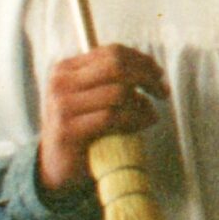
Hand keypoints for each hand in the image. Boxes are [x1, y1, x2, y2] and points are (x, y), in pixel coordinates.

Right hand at [38, 44, 165, 193]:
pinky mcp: (68, 131)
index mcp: (65, 69)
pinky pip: (113, 117)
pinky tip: (144, 123)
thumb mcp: (92, 97)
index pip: (112, 52)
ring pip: (118, 92)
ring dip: (143, 103)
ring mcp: (62, 106)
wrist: (55, 166)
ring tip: (151, 114)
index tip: (158, 74)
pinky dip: (136, 119)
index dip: (142, 60)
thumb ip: (112, 80)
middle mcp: (61, 83)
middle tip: (163, 92)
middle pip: (117, 66)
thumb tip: (151, 70)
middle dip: (147, 76)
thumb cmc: (83, 129)